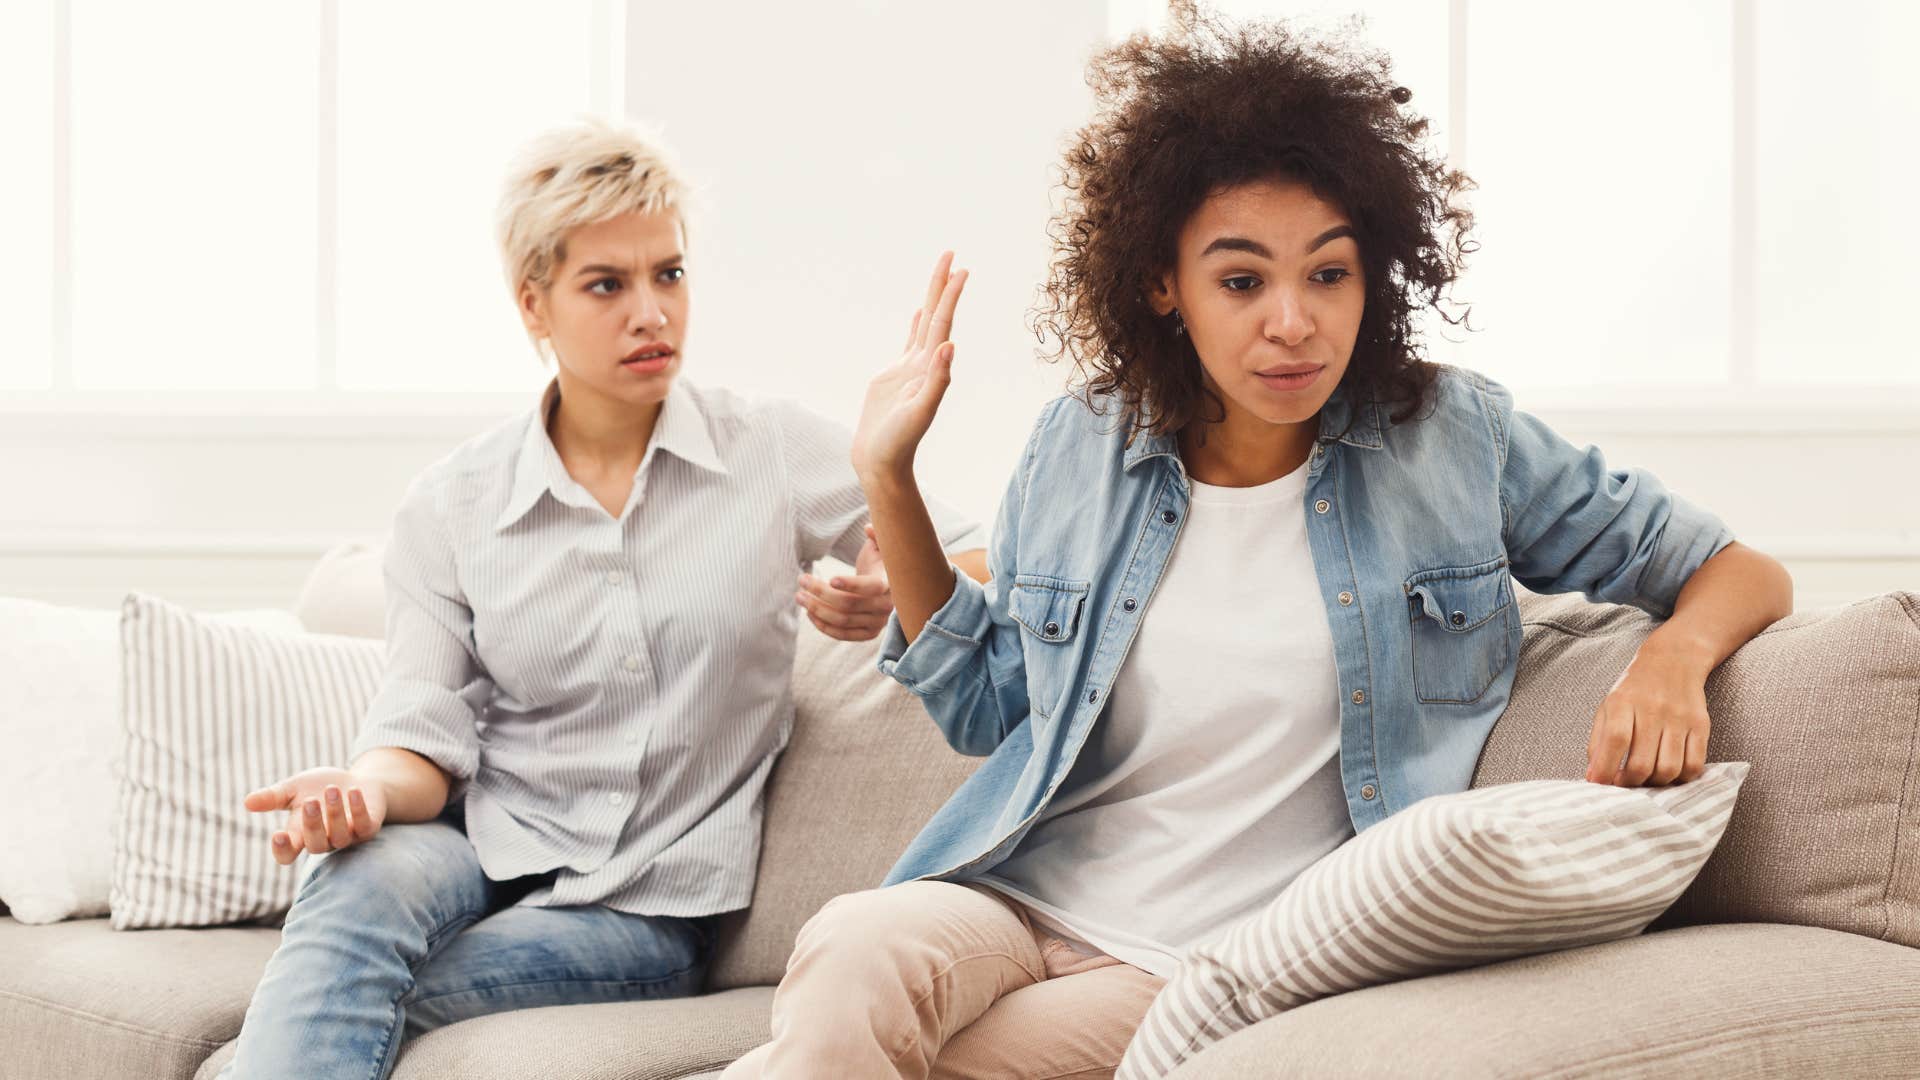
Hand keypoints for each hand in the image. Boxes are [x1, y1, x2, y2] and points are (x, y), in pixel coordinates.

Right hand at [244, 766, 387, 864]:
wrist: (356, 780)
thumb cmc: (320, 787)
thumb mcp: (294, 789)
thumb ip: (273, 797)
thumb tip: (247, 802)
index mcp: (300, 836)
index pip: (287, 855)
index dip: (282, 850)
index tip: (278, 835)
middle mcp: (324, 841)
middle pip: (315, 846)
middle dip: (312, 825)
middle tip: (311, 802)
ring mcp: (348, 837)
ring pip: (340, 836)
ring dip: (335, 814)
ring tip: (331, 790)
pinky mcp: (368, 829)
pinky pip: (364, 827)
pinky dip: (359, 810)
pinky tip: (354, 791)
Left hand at [796, 525, 895, 640]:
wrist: (887, 585)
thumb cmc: (880, 561)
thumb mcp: (881, 545)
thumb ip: (878, 535)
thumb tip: (869, 528)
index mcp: (891, 583)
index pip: (872, 587)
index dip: (851, 584)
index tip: (830, 578)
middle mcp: (887, 606)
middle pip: (849, 604)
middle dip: (821, 593)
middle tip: (801, 580)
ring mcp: (878, 622)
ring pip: (842, 621)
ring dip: (817, 609)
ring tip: (800, 596)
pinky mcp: (868, 634)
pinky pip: (843, 635)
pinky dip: (823, 626)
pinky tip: (809, 613)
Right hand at [851, 252, 967, 482]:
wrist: (882, 462)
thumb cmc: (899, 442)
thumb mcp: (919, 413)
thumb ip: (937, 381)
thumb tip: (949, 346)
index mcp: (932, 369)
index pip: (942, 324)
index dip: (951, 297)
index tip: (961, 269)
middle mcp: (925, 364)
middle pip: (935, 316)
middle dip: (942, 285)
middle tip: (950, 253)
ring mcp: (911, 369)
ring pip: (924, 324)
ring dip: (933, 299)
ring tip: (941, 274)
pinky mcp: (895, 376)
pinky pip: (910, 341)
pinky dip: (917, 323)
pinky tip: (921, 311)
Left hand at [1585, 649, 1711, 785]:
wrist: (1674, 660)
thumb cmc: (1634, 690)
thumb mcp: (1608, 708)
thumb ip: (1597, 742)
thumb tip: (1594, 778)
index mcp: (1623, 703)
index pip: (1615, 740)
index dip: (1606, 768)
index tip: (1601, 784)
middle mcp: (1653, 710)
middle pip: (1642, 763)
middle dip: (1630, 783)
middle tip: (1625, 782)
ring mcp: (1679, 718)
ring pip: (1669, 769)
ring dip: (1655, 783)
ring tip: (1646, 778)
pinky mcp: (1701, 725)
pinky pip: (1694, 765)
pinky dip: (1681, 778)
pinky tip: (1670, 773)